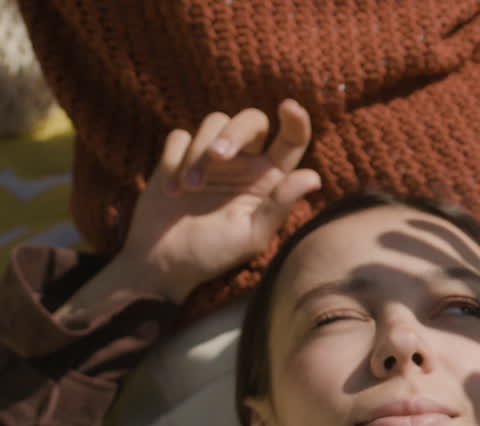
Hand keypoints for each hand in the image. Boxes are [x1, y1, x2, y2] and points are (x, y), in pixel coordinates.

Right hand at [121, 100, 320, 301]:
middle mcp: (246, 162)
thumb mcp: (252, 235)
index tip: (289, 107)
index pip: (291, 141)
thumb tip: (313, 176)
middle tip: (218, 155)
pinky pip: (180, 136)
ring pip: (213, 122)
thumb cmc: (215, 253)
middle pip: (252, 120)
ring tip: (190, 188)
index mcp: (270, 179)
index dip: (295, 121)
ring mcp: (211, 157)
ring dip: (199, 153)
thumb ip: (280, 204)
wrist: (165, 263)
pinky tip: (171, 191)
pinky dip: (175, 159)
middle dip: (234, 131)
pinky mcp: (178, 157)